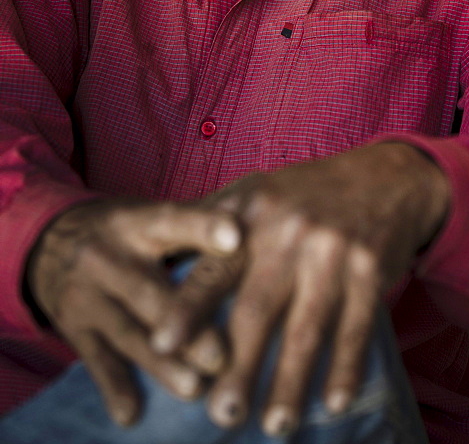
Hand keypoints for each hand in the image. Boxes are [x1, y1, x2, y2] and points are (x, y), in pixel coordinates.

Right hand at [26, 197, 241, 424]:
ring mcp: (87, 296)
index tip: (236, 238)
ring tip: (194, 388)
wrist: (48, 241)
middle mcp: (108, 257)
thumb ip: (196, 226)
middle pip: (149, 290)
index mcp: (137, 223)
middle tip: (222, 354)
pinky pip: (96, 361)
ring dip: (161, 364)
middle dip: (186, 324)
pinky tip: (131, 414)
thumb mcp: (150, 217)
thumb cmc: (125, 231)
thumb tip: (257, 229)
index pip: (173, 220)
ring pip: (128, 333)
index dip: (204, 228)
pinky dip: (114, 388)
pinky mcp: (74, 329)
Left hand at [152, 142, 449, 436]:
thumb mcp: (257, 192)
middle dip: (238, 366)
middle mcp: (290, 231)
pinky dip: (346, 367)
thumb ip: (211, 224)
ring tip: (274, 426)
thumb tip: (161, 263)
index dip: (186, 307)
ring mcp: (333, 250)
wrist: (386, 177)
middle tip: (221, 415)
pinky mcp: (371, 267)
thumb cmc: (306, 194)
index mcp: (252, 214)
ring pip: (307, 328)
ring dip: (290, 382)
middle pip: (257, 309)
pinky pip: (357, 327)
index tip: (160, 344)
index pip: (213, 267)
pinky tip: (335, 403)